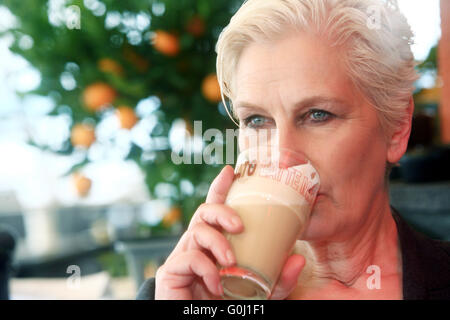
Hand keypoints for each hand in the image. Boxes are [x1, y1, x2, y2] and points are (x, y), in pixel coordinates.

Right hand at [155, 165, 305, 299]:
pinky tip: (216, 284)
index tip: (230, 171)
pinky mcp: (170, 273)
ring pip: (196, 231)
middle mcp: (197, 246)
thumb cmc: (230, 305)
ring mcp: (182, 258)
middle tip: (240, 225)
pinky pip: (187, 258)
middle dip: (221, 210)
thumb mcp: (261, 293)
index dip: (220, 188)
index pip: (215, 210)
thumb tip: (298, 259)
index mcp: (215, 244)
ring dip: (217, 242)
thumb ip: (280, 280)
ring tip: (230, 261)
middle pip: (203, 212)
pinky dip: (206, 269)